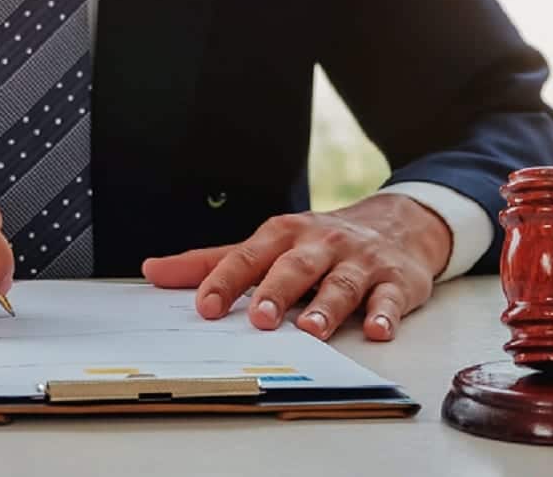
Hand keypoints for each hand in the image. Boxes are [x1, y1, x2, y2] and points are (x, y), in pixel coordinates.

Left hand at [142, 195, 450, 341]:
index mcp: (284, 235)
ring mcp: (360, 262)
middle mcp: (320, 245)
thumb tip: (154, 271)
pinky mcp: (395, 281)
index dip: (227, 280)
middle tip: (259, 319)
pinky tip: (375, 329)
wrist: (397, 223)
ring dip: (327, 306)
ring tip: (312, 329)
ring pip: (342, 284)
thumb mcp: (268, 244)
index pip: (250, 257)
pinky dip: (383, 313)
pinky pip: (389, 298)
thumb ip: (213, 262)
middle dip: (277, 291)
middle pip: (296, 267)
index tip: (206, 306)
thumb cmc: (320, 242)